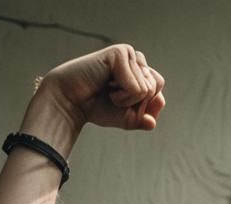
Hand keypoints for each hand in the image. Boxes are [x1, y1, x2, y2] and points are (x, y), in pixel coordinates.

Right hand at [40, 44, 165, 132]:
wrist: (71, 102)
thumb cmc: (96, 107)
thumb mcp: (126, 119)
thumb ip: (143, 119)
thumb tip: (152, 122)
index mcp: (138, 70)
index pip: (159, 90)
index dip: (143, 105)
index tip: (120, 102)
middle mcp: (135, 58)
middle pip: (155, 88)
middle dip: (135, 103)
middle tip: (112, 96)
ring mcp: (128, 53)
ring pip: (147, 89)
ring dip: (126, 100)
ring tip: (108, 90)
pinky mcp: (120, 53)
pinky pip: (136, 88)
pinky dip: (122, 96)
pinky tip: (106, 86)